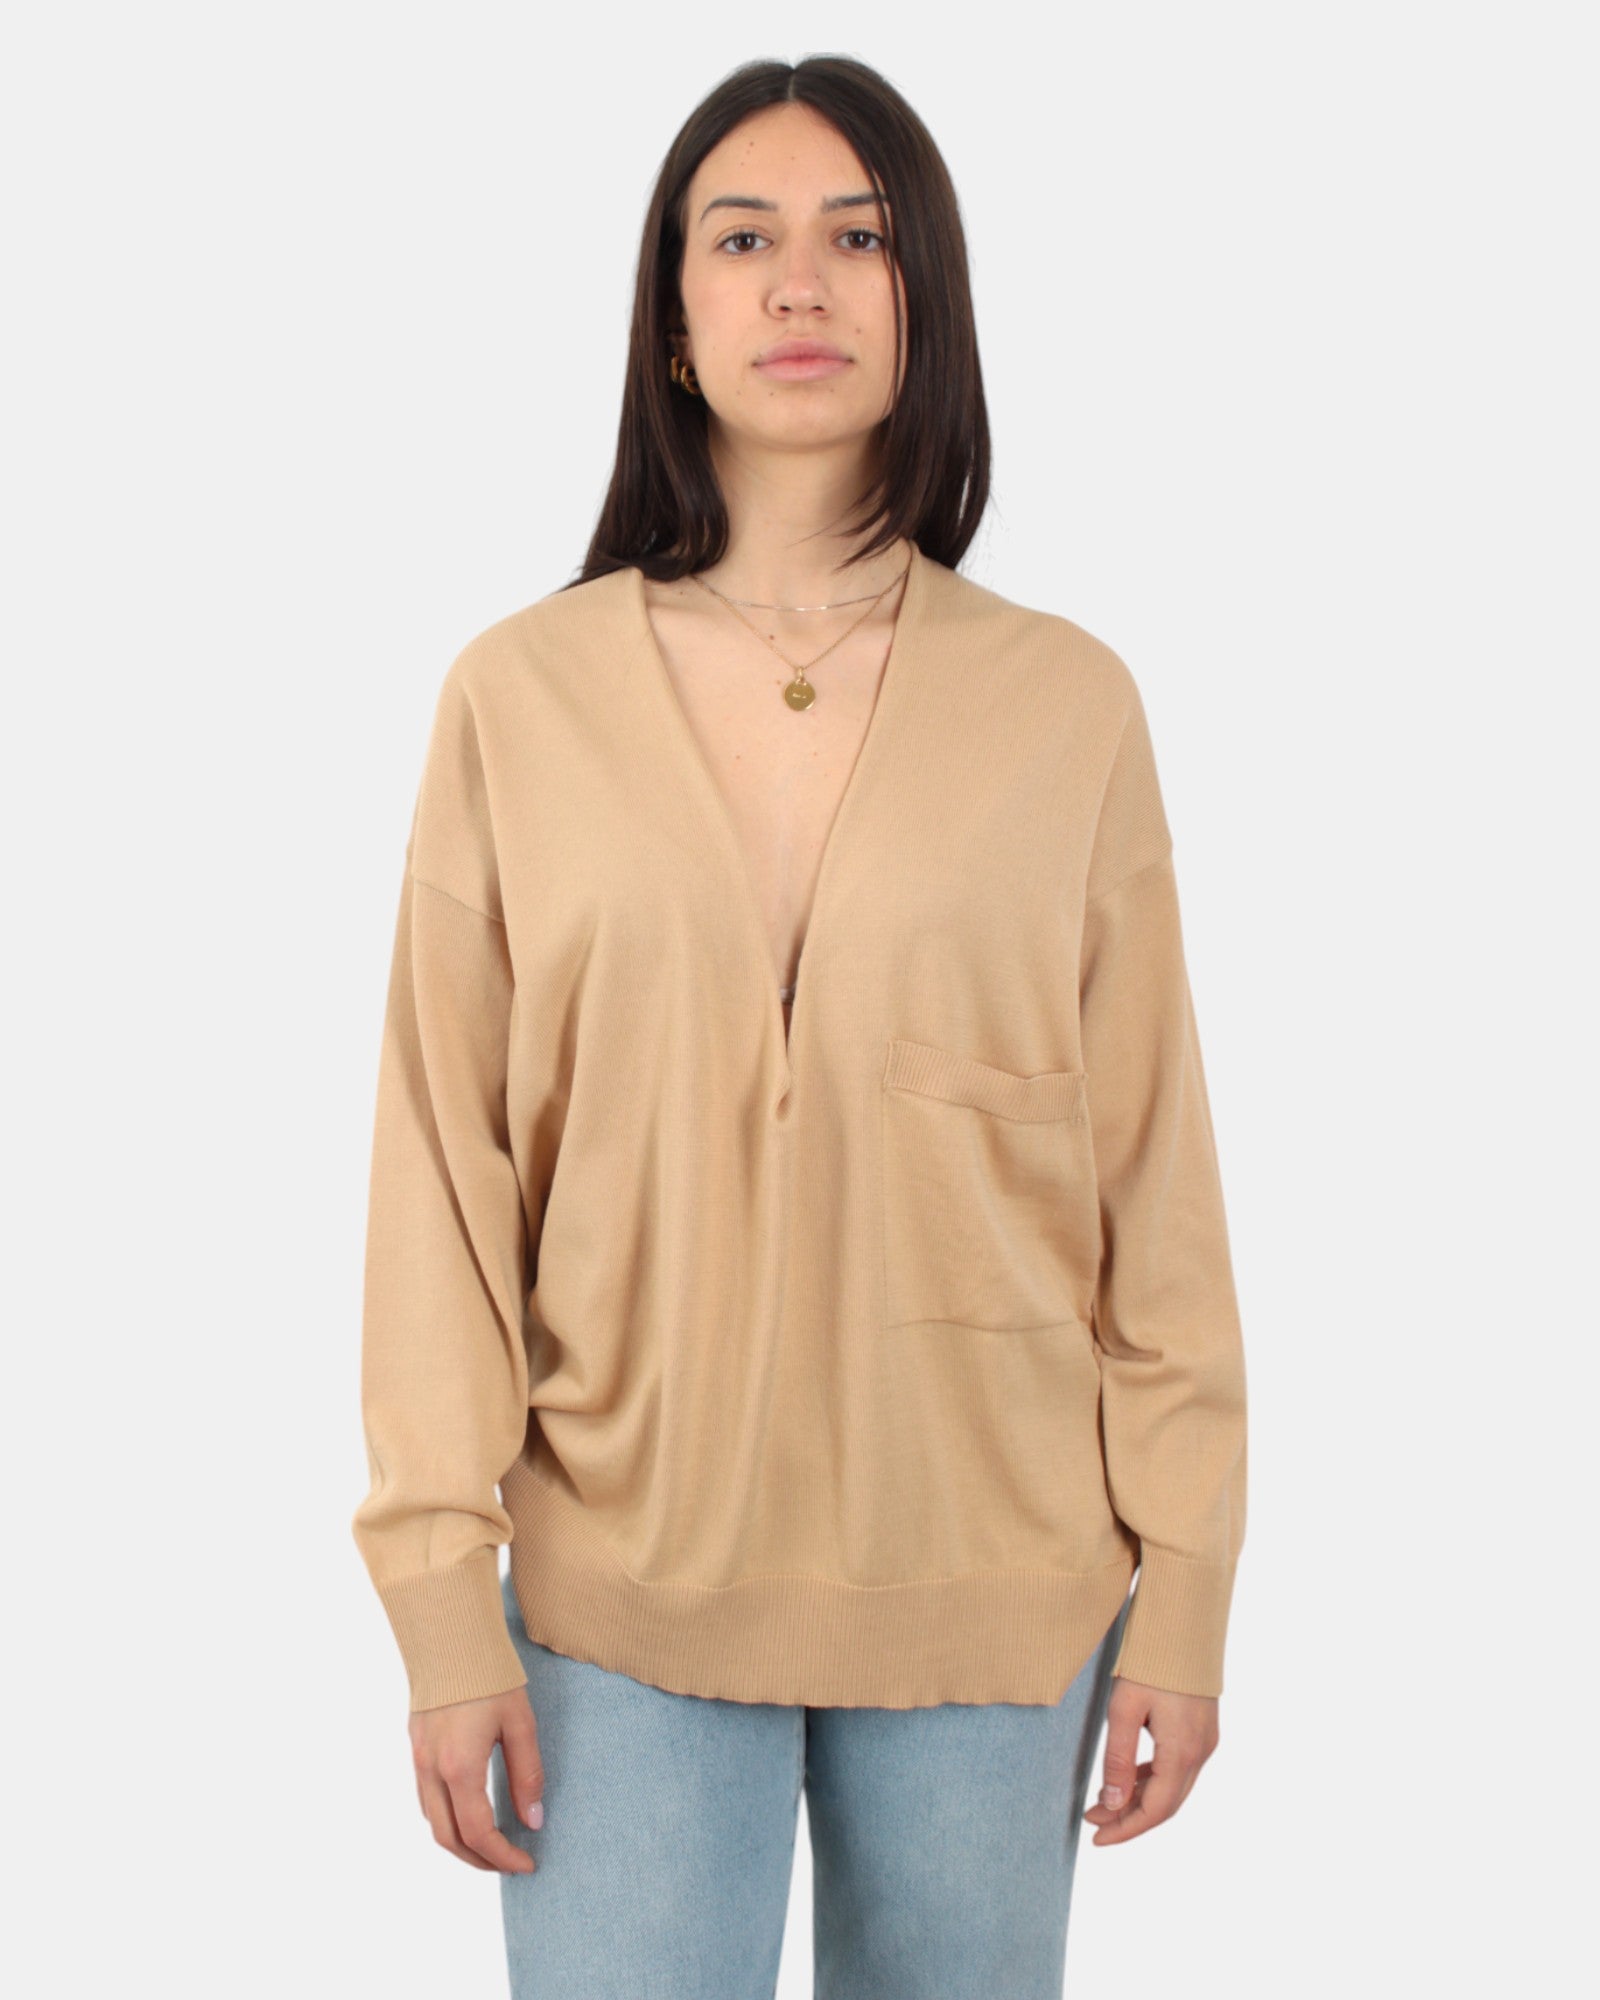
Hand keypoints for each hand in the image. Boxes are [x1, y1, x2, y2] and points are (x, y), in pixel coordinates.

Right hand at [409, 1686, 545, 1873]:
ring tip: (491, 1844)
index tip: (526, 1864)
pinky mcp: (415, 1746)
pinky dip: (446, 1818)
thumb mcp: (520, 1724)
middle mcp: (432, 1770)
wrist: (451, 1637)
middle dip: (479, 1860)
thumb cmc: (490, 1677)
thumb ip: (527, 1775)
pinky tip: (468, 1812)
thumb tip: (533, 1821)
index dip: (503, 1856)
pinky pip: (425, 1799)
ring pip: (432, 1822)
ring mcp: (418, 1759)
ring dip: (460, 1842)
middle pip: (449, 1838)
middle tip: (508, 1864)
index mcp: (460, 1768)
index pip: (479, 1833)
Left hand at [1082, 1676, 1218, 1844]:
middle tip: (1092, 1822)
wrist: (1184, 1626)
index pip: (1155, 1810)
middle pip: (1166, 1805)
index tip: (1096, 1839)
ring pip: (1172, 1788)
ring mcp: (1205, 1742)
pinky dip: (1151, 1780)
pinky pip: (1177, 1769)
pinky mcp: (1202, 1731)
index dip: (1126, 1829)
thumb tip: (1112, 1804)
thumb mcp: (1124, 1709)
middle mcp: (1200, 1753)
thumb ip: (1118, 1758)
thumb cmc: (1150, 1663)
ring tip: (1102, 1803)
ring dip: (1139, 1800)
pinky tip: (1128, 1779)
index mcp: (1182, 1752)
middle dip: (1128, 1818)